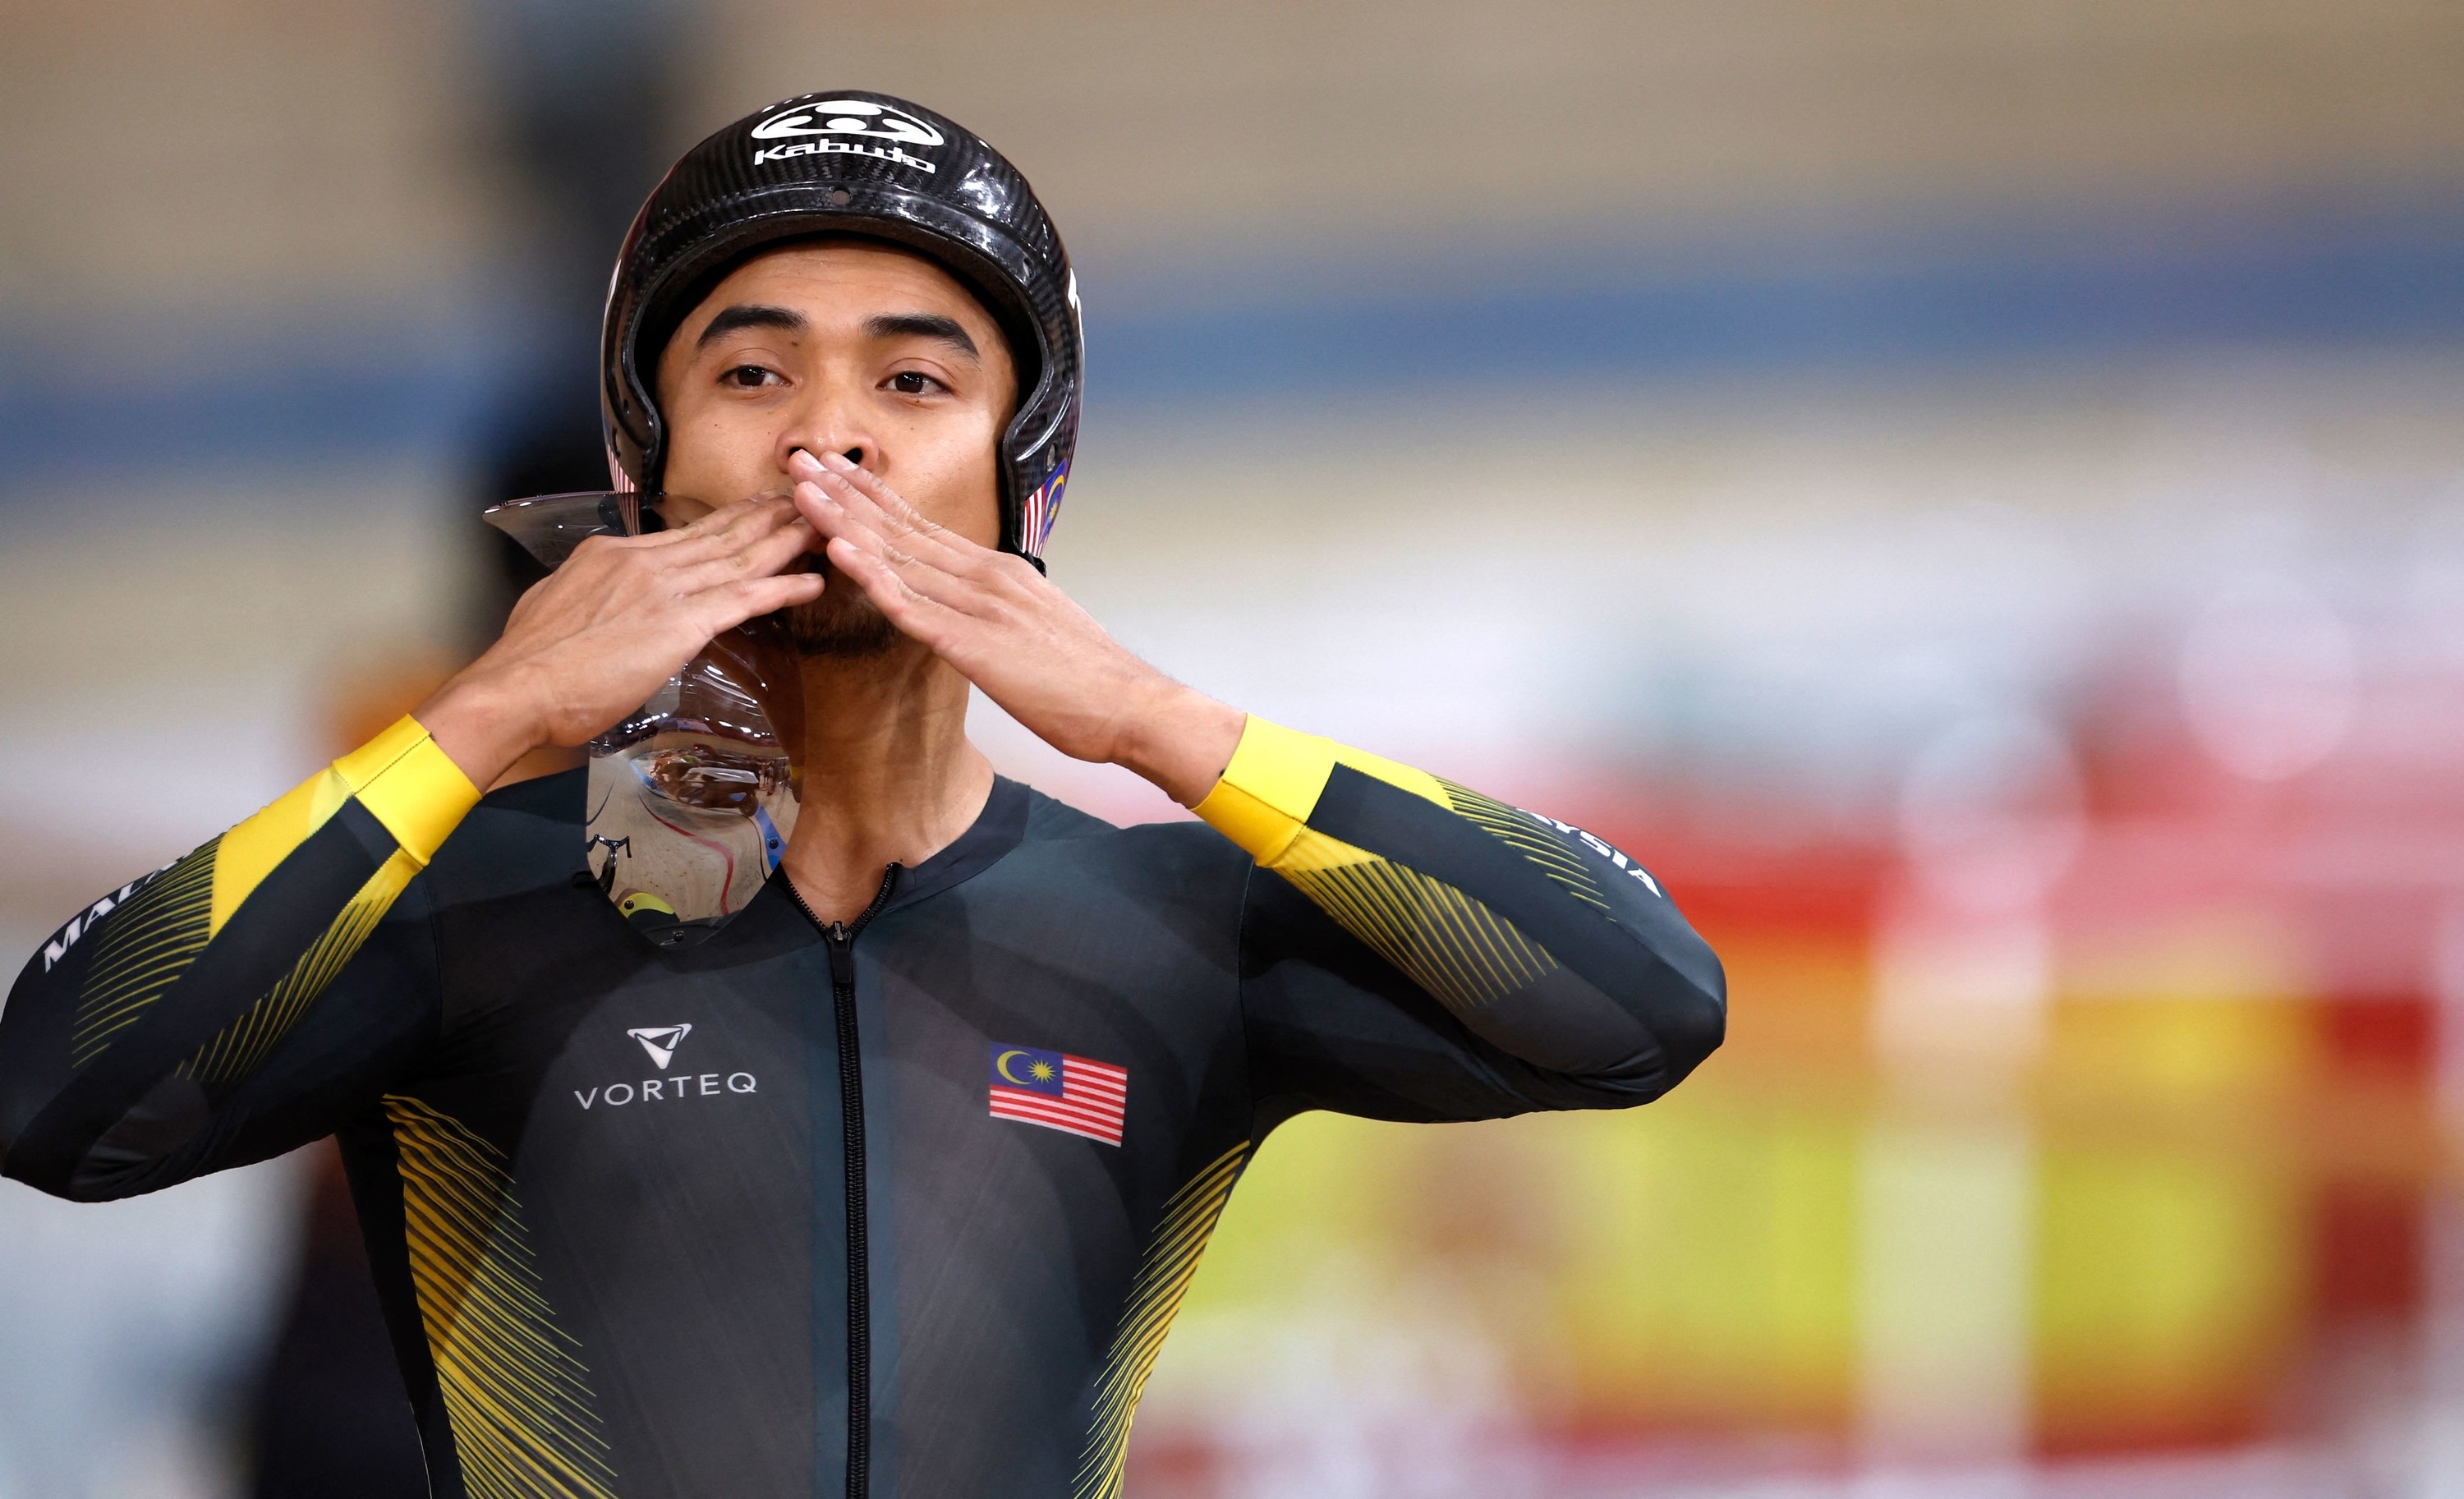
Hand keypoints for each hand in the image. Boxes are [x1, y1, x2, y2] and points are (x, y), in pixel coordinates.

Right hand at [417, 492, 824, 788]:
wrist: (516, 688)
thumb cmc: (528, 665)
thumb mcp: (556, 609)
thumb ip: (589, 598)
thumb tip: (599, 604)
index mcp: (612, 556)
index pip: (683, 535)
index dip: (727, 520)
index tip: (755, 508)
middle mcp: (643, 562)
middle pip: (720, 534)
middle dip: (768, 516)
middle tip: (806, 498)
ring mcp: (664, 589)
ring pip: (739, 557)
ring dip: (787, 541)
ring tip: (823, 526)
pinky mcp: (679, 624)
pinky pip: (744, 599)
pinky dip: (782, 588)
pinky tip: (812, 582)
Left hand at [789, 449, 1242, 805]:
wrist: (1131, 703)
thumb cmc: (1088, 679)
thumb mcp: (1037, 628)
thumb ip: (998, 612)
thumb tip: (973, 611)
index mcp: (997, 573)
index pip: (921, 527)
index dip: (872, 498)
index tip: (834, 473)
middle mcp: (985, 577)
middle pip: (900, 530)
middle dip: (845, 495)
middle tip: (799, 462)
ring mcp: (980, 607)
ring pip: (898, 559)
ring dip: (845, 525)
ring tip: (801, 495)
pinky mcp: (977, 645)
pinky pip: (913, 608)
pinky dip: (874, 579)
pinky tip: (841, 556)